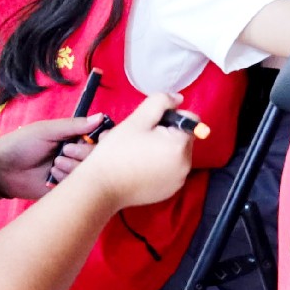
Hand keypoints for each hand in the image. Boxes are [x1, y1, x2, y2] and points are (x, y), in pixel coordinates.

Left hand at [0, 113, 103, 202]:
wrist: (0, 170)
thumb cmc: (22, 144)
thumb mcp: (46, 130)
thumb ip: (74, 126)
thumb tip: (101, 116)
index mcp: (76, 138)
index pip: (102, 138)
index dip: (104, 139)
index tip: (97, 139)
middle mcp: (78, 155)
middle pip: (99, 156)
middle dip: (84, 153)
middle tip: (65, 151)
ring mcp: (73, 172)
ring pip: (90, 172)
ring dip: (73, 167)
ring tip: (54, 166)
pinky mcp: (66, 188)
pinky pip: (78, 187)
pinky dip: (66, 180)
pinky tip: (51, 178)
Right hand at [57, 109, 196, 213]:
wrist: (100, 186)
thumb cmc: (116, 151)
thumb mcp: (136, 120)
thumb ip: (160, 103)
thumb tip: (179, 99)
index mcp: (181, 145)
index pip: (189, 120)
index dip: (168, 118)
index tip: (147, 126)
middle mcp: (187, 164)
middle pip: (182, 138)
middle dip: (164, 134)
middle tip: (138, 139)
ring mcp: (179, 179)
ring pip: (175, 154)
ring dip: (161, 149)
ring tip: (136, 153)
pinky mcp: (170, 191)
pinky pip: (170, 171)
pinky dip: (159, 166)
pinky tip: (139, 167)